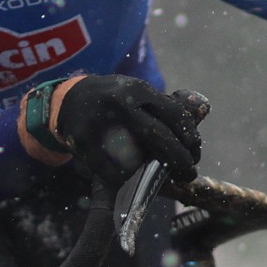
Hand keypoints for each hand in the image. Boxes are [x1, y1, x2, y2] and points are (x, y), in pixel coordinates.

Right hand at [51, 75, 203, 184]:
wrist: (67, 100)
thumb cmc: (112, 100)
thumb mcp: (136, 92)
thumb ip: (162, 106)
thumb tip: (198, 120)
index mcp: (137, 89)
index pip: (174, 114)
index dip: (190, 136)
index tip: (195, 150)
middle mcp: (119, 104)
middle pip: (159, 137)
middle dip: (180, 159)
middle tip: (189, 171)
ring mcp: (100, 124)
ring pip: (136, 159)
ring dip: (152, 173)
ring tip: (160, 175)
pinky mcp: (84, 143)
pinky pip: (112, 171)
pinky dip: (125, 177)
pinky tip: (130, 176)